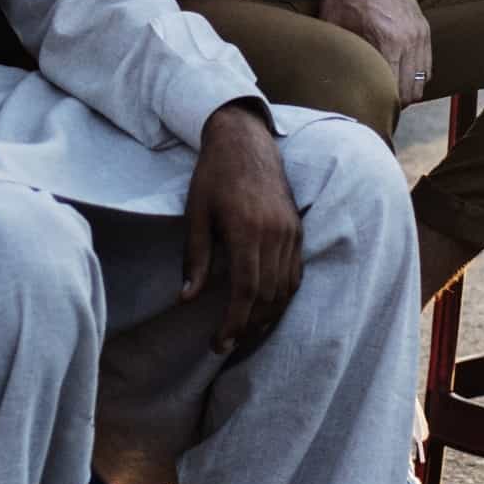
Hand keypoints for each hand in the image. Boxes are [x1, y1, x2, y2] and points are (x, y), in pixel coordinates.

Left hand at [179, 103, 303, 357]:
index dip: (234, 322)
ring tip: (244, 332)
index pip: (246, 290)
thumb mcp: (196, 213)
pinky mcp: (297, 229)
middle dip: (248, 326)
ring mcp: (291, 232)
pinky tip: (266, 308)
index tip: (219, 342)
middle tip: (226, 343)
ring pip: (286, 289)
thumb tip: (186, 298)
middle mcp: (275, 234)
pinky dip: (283, 296)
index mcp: (248, 230)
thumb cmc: (213, 175)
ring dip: (267, 316)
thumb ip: (194, 257)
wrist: (245, 140)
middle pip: (269, 296)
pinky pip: (295, 273)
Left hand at [322, 0, 435, 103]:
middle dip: (397, 102)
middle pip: (412, 90)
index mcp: (388, 42)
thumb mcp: (336, 30)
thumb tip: (339, 86)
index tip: (374, 110)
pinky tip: (398, 74)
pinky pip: (427, 63)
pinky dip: (415, 74)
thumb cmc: (342, 0)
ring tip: (389, 91)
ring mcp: (420, 33)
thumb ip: (345, 58)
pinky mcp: (424, 27)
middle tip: (380, 105)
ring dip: (408, 89)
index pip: (396, 91)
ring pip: (422, 80)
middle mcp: (410, 39)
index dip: (385, 105)